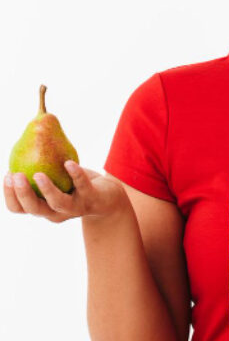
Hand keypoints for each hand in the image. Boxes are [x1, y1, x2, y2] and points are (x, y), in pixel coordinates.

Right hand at [4, 162, 127, 223]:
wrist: (108, 196)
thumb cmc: (74, 183)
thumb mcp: (54, 175)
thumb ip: (40, 162)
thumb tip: (32, 128)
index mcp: (42, 207)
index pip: (19, 208)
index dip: (10, 195)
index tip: (7, 176)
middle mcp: (56, 212)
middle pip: (35, 209)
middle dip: (23, 194)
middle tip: (16, 176)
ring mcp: (75, 208)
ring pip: (58, 203)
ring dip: (47, 190)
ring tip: (39, 175)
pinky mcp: (92, 199)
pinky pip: (83, 186)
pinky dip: (76, 175)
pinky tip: (68, 163)